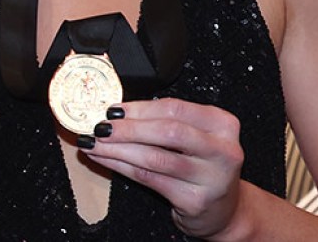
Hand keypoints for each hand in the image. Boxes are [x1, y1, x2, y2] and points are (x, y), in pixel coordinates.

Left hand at [81, 98, 243, 238]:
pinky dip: (120, 166)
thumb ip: (163, 122)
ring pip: (154, 157)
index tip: (112, 109)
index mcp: (222, 124)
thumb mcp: (194, 138)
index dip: (139, 108)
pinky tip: (104, 159)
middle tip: (100, 127)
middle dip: (127, 128)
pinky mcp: (195, 200)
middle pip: (167, 132)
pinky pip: (148, 178)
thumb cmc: (202, 166)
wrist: (224, 210)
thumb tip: (116, 112)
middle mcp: (223, 150)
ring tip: (93, 143)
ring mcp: (212, 178)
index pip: (175, 109)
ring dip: (117, 149)